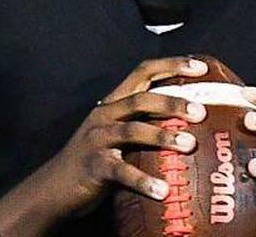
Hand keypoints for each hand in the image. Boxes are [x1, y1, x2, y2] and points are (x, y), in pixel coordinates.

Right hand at [0, 57, 209, 236]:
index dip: (172, 65)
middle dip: (173, 102)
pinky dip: (144, 181)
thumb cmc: (96, 159)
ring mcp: (97, 140)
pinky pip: (122, 172)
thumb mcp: (118, 135)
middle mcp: (104, 116)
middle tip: (201, 111)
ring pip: (133, 130)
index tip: (201, 67)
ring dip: (163, 136)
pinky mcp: (94, 167)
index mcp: (113, 103)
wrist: (54, 187)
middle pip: (141, 98)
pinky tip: (162, 190)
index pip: (143, 72)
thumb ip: (145, 124)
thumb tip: (192, 125)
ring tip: (190, 145)